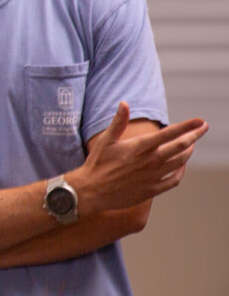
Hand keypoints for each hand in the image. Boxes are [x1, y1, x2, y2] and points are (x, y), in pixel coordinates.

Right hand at [75, 102, 208, 215]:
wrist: (92, 192)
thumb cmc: (98, 163)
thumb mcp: (106, 140)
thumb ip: (118, 121)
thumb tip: (124, 103)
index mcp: (140, 147)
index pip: (170, 133)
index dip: (187, 126)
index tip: (199, 121)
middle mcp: (150, 162)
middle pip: (181, 147)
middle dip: (195, 136)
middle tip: (203, 128)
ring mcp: (152, 177)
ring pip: (179, 163)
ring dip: (189, 152)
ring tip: (192, 145)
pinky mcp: (151, 190)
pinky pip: (173, 181)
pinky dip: (181, 172)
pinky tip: (181, 167)